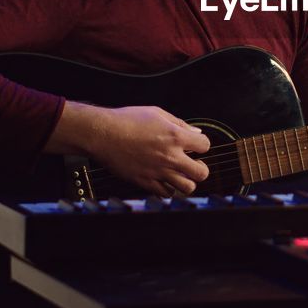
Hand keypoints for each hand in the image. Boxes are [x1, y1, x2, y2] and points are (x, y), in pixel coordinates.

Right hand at [55, 101, 211, 196]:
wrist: (102, 134)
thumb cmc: (126, 120)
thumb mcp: (156, 113)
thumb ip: (179, 123)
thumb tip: (195, 131)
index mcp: (175, 137)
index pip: (205, 146)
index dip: (201, 145)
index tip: (195, 145)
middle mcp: (170, 157)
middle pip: (201, 173)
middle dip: (201, 168)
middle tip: (193, 164)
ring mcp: (158, 172)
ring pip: (187, 188)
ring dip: (187, 181)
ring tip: (180, 174)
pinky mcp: (145, 182)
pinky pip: (165, 193)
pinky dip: (169, 189)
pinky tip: (165, 179)